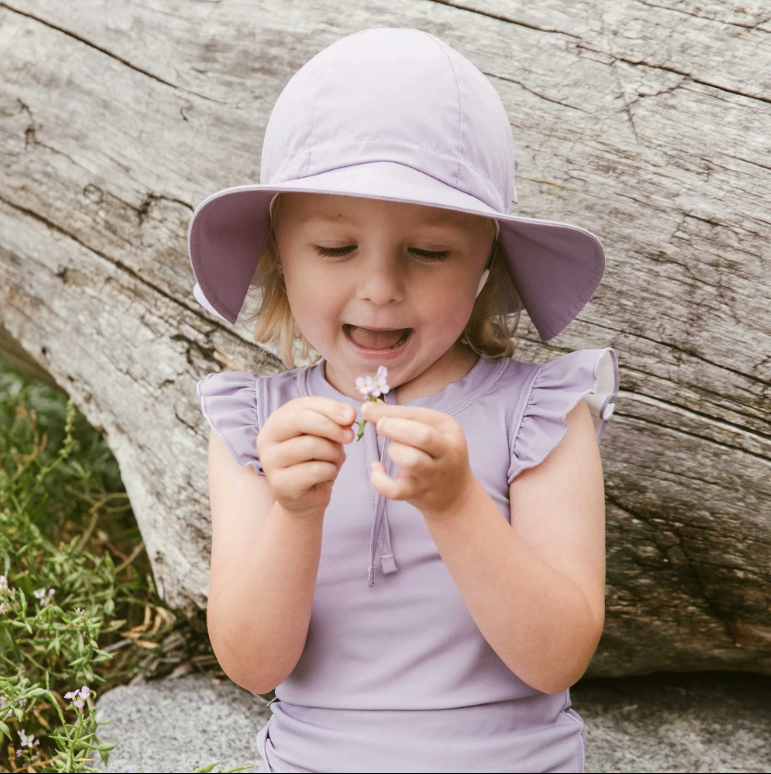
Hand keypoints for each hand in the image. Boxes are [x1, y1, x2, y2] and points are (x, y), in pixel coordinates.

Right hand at [257, 397, 355, 517]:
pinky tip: (328, 474)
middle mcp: (266, 438)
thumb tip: (349, 413)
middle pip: (300, 420)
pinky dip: (330, 470)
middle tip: (350, 437)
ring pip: (310, 445)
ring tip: (335, 458)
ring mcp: (269, 462)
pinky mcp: (279, 484)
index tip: (351, 415)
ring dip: (333, 452)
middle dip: (331, 426)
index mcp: (276, 420)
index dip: (329, 407)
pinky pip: (314, 470)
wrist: (307, 499)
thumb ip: (334, 421)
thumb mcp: (326, 436)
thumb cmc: (316, 461)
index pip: (302, 405)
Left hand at [360, 400, 476, 520]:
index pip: (419, 415)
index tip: (368, 409)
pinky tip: (376, 470)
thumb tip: (368, 408)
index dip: (391, 412)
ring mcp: (433, 475)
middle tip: (380, 426)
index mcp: (448, 429)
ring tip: (392, 450)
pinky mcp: (419, 493)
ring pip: (411, 460)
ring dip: (394, 451)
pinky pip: (395, 490)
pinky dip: (380, 480)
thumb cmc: (436, 453)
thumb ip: (401, 417)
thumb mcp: (430, 429)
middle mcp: (446, 452)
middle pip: (423, 436)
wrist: (455, 493)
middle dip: (395, 427)